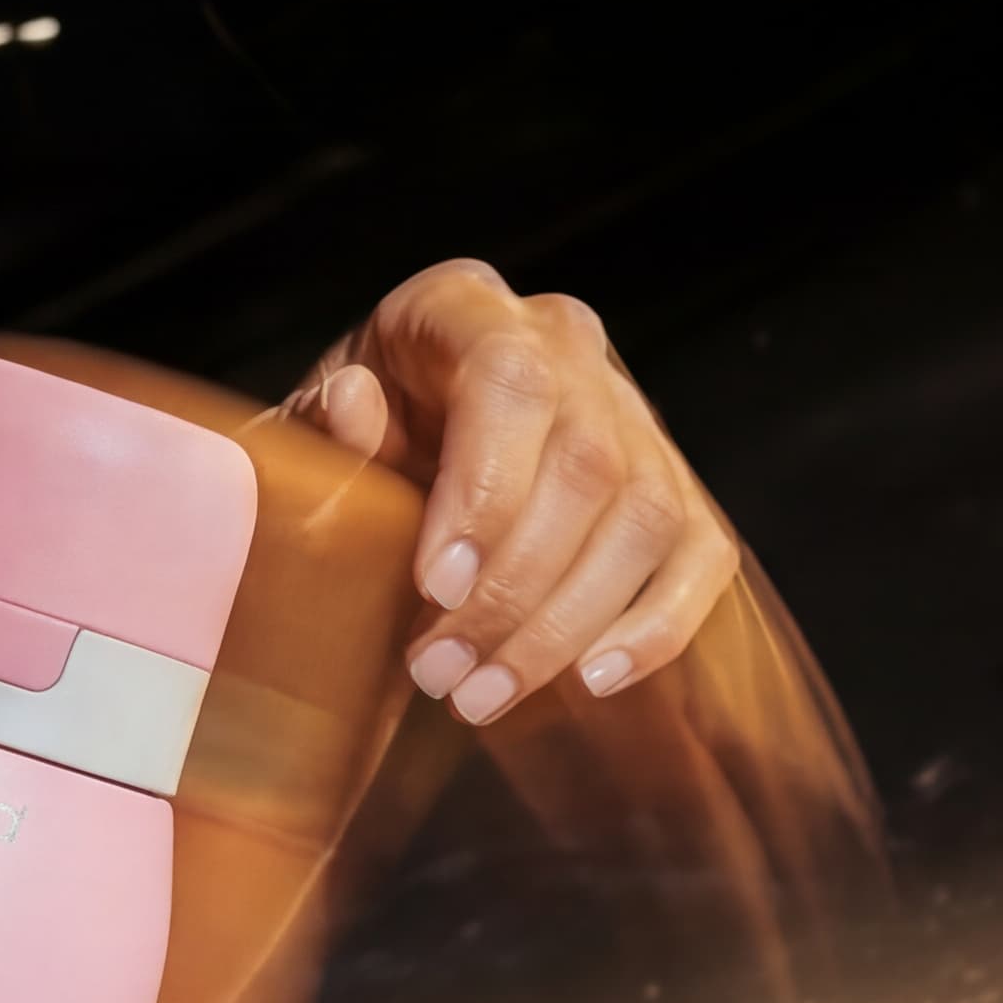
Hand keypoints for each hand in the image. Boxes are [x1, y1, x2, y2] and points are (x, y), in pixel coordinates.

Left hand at [281, 260, 739, 726]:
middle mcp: (564, 343)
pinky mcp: (674, 483)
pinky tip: (589, 681)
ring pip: (646, 516)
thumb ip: (323, 429)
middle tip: (440, 672)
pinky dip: (654, 626)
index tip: (434, 586)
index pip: (509, 383)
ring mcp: (630, 411)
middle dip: (515, 588)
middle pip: (586, 463)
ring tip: (482, 696)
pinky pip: (699, 554)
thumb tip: (354, 408)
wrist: (388, 447)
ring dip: (566, 625)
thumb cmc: (340, 443)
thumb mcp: (304, 429)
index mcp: (464, 306)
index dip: (484, 490)